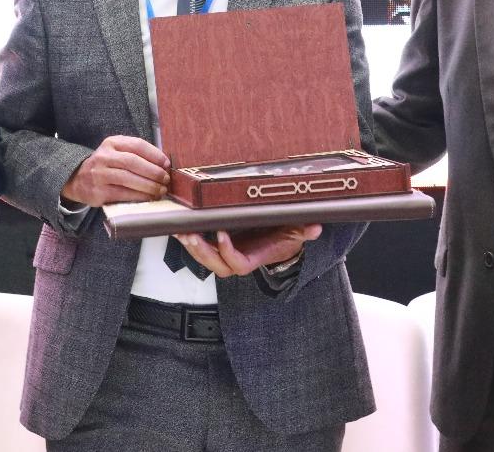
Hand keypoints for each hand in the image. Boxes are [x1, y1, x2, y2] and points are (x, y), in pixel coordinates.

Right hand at [61, 135, 169, 206]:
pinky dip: (139, 196)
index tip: (167, 164)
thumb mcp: (117, 152)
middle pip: (133, 162)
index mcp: (112, 143)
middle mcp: (104, 156)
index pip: (137, 145)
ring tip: (160, 190)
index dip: (155, 155)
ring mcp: (99, 174)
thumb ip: (137, 154)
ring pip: (128, 178)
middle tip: (166, 179)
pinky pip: (122, 194)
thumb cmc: (106, 166)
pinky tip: (149, 197)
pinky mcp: (98, 192)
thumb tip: (164, 165)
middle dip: (153, 171)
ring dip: (148, 185)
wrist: (78, 179)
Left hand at [173, 224, 322, 277]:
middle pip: (216, 265)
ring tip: (180, 230)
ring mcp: (226, 253)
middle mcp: (238, 259)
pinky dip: (189, 239)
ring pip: (205, 258)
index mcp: (255, 257)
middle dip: (201, 252)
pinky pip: (201, 247)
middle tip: (190, 234)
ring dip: (191, 246)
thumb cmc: (286, 235)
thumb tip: (315, 228)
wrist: (280, 239)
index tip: (221, 234)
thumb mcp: (297, 231)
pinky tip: (178, 227)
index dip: (228, 252)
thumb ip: (304, 230)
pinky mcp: (218, 245)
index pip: (238, 263)